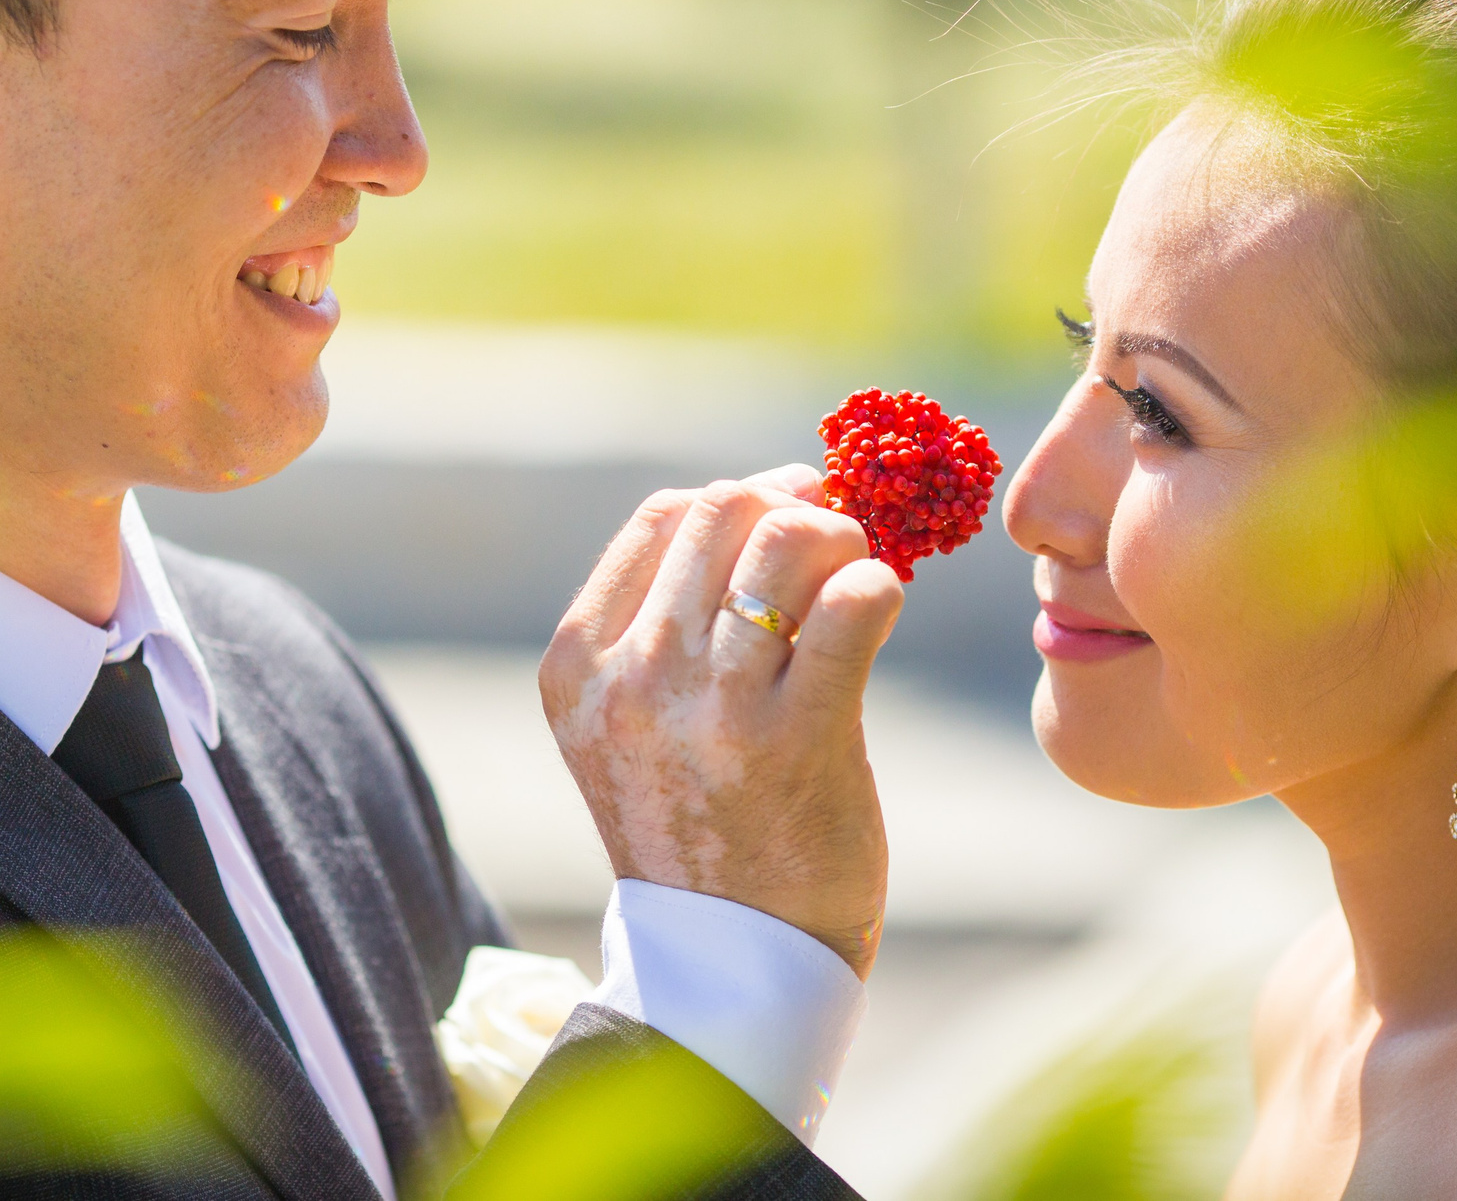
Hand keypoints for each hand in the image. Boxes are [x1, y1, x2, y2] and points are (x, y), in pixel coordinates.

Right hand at [539, 465, 900, 977]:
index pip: (663, 517)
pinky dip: (878, 585)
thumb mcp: (633, 722)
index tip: (789, 512)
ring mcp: (714, 707)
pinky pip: (852, 603)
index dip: (741, 497)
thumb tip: (768, 498)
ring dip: (841, 538)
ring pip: (787, 538)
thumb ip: (664, 622)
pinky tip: (879, 609)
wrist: (734, 960)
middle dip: (796, 507)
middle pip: (725, 510)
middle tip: (836, 542)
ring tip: (858, 575)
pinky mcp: (798, 739)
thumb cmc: (701, 823)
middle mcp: (633, 677)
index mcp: (578, 666)